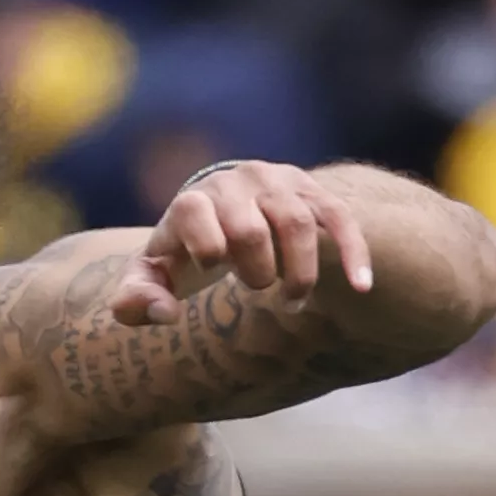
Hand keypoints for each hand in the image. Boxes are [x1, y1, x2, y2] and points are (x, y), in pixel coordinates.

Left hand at [110, 161, 372, 327]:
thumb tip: (162, 313)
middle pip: (252, 230)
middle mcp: (237, 182)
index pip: (193, 212)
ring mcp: (279, 183)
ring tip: (293, 302)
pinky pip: (339, 219)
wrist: (222, 211)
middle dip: (257, 272)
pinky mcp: (313, 192)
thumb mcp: (151, 275)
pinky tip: (360, 288)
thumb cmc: (182, 253)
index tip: (213, 269)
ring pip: (300, 224)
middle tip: (260, 292)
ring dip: (300, 272)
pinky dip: (352, 253)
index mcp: (194, 199)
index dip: (205, 247)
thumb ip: (135, 299)